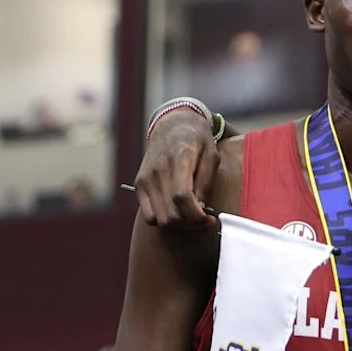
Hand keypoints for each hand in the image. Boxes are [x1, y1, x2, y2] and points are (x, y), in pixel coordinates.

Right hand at [134, 109, 221, 229]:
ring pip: (159, 219)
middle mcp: (158, 170)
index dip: (197, 216)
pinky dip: (163, 220)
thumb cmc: (198, 141)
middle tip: (204, 220)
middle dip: (191, 224)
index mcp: (179, 159)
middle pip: (170, 214)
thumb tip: (201, 209)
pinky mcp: (139, 185)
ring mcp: (146, 178)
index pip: (182, 197)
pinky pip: (149, 216)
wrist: (172, 125)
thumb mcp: (212, 156)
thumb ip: (206, 183)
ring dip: (178, 225)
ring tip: (192, 217)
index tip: (210, 219)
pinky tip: (176, 212)